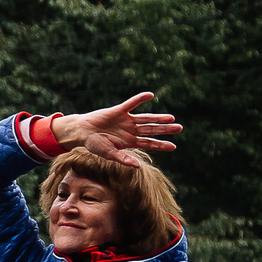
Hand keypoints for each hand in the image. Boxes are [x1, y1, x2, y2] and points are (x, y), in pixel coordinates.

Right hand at [51, 93, 181, 169]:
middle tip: (179, 128)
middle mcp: (131, 130)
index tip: (173, 146)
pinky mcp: (119, 110)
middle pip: (152, 129)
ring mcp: (126, 120)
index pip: (149, 143)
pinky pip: (132, 104)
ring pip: (146, 118)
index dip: (161, 145)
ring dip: (158, 118)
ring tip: (171, 118)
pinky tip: (150, 95)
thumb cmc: (94, 144)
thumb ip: (123, 159)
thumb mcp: (109, 154)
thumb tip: (138, 166)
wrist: (81, 132)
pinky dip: (140, 99)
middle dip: (165, 129)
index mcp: (130, 142)